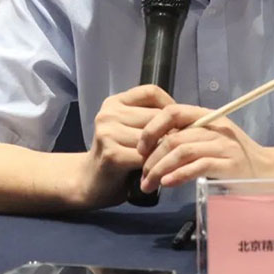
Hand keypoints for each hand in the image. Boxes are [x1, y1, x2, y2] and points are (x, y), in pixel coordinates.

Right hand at [75, 85, 174, 207]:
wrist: (90, 182)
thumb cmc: (117, 153)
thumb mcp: (129, 127)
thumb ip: (148, 117)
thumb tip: (183, 116)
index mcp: (115, 102)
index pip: (151, 92)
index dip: (169, 104)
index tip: (176, 121)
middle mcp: (109, 113)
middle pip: (155, 115)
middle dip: (170, 131)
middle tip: (179, 144)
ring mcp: (107, 133)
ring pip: (152, 137)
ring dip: (163, 150)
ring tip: (167, 159)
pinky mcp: (111, 154)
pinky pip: (145, 156)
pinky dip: (154, 164)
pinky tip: (156, 171)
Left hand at [137, 104, 273, 192]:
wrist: (269, 171)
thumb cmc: (235, 157)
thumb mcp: (211, 141)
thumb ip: (188, 138)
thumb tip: (154, 145)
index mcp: (208, 116)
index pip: (173, 111)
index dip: (152, 128)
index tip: (140, 147)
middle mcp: (215, 127)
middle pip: (174, 136)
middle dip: (151, 157)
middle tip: (142, 175)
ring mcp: (224, 146)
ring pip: (182, 151)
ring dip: (159, 169)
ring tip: (149, 184)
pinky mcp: (230, 165)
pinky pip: (198, 167)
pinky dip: (178, 175)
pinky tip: (167, 183)